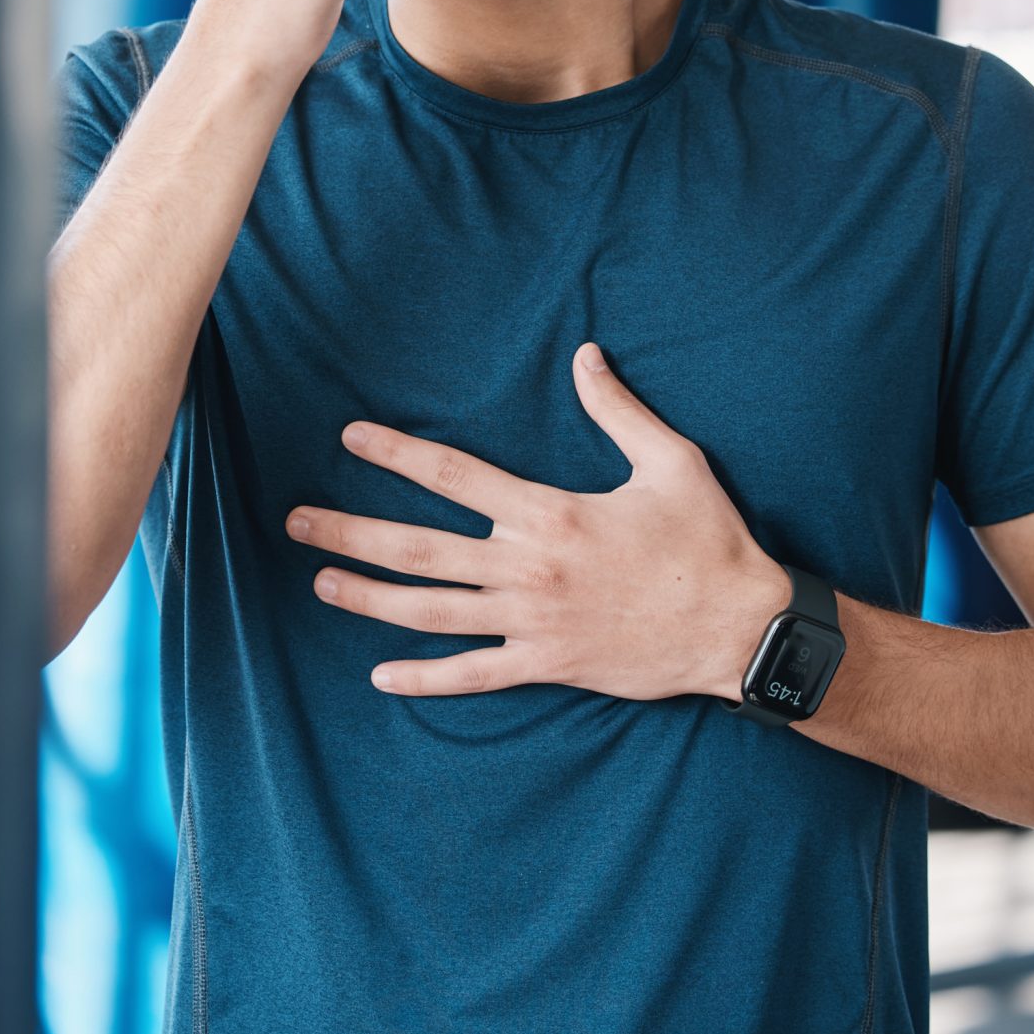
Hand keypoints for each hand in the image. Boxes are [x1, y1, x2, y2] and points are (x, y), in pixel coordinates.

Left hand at [287, 341, 792, 701]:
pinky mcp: (548, 664)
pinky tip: (380, 676)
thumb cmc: (709, 541)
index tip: (349, 438)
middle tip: (294, 523)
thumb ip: (619, 410)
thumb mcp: (671, 463)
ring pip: (430, 611)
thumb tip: (586, 355)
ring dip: (370, 598)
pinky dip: (424, 678)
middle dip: (350, 532)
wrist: (739, 629)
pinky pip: (473, 675)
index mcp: (549, 513)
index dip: (396, 454)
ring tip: (321, 582)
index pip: (453, 475)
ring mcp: (533, 622)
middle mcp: (527, 568)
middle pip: (418, 548)